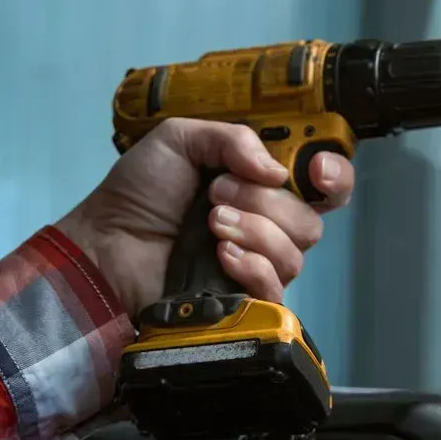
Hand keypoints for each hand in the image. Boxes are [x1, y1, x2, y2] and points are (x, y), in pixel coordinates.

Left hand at [54, 119, 355, 313]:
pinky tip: (221, 255)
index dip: (334, 176)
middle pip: (311, 219)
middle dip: (266, 202)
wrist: (106, 247)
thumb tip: (277, 171)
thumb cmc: (139, 192)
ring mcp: (258, 265)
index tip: (315, 170)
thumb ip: (232, 138)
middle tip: (216, 194)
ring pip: (295, 251)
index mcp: (261, 185)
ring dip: (254, 230)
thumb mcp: (179, 139)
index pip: (325, 184)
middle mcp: (269, 225)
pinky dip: (252, 266)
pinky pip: (276, 286)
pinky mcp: (245, 300)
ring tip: (210, 225)